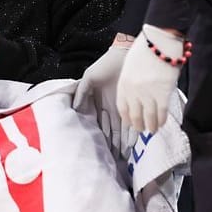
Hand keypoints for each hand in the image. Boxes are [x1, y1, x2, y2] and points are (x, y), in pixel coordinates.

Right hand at [74, 43, 136, 158]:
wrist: (124, 54)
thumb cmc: (105, 65)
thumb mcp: (89, 78)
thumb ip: (81, 93)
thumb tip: (75, 109)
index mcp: (99, 104)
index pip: (101, 125)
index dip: (103, 137)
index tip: (104, 150)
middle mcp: (111, 108)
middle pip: (113, 130)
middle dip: (116, 143)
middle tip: (118, 157)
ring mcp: (123, 106)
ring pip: (124, 127)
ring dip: (125, 140)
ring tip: (127, 154)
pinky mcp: (133, 102)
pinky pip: (134, 118)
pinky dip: (134, 130)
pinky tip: (136, 141)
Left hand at [117, 24, 183, 132]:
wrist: (159, 40)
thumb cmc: (145, 49)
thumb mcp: (130, 66)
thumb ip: (131, 81)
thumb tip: (137, 94)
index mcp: (123, 83)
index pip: (122, 107)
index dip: (126, 118)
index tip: (129, 123)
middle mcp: (133, 91)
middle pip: (135, 115)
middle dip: (138, 125)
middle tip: (141, 130)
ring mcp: (148, 93)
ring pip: (149, 117)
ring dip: (151, 126)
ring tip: (152, 130)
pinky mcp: (163, 92)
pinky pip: (162, 112)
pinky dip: (162, 120)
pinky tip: (162, 123)